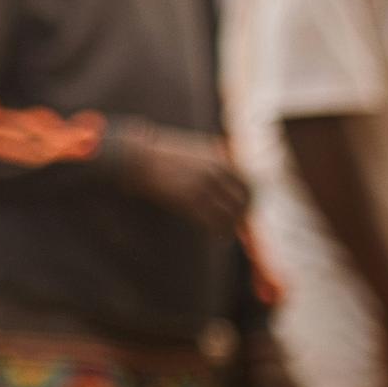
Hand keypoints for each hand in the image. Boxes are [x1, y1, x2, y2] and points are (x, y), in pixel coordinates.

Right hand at [106, 122, 250, 232]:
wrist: (138, 159)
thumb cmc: (164, 156)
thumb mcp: (195, 150)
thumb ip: (216, 158)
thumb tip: (233, 173)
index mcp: (220, 158)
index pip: (248, 183)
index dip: (249, 200)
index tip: (244, 210)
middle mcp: (216, 171)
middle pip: (243, 200)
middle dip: (243, 214)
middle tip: (238, 225)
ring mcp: (204, 185)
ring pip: (232, 213)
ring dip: (232, 225)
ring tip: (226, 232)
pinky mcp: (190, 199)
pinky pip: (215, 221)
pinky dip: (220, 231)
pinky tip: (219, 235)